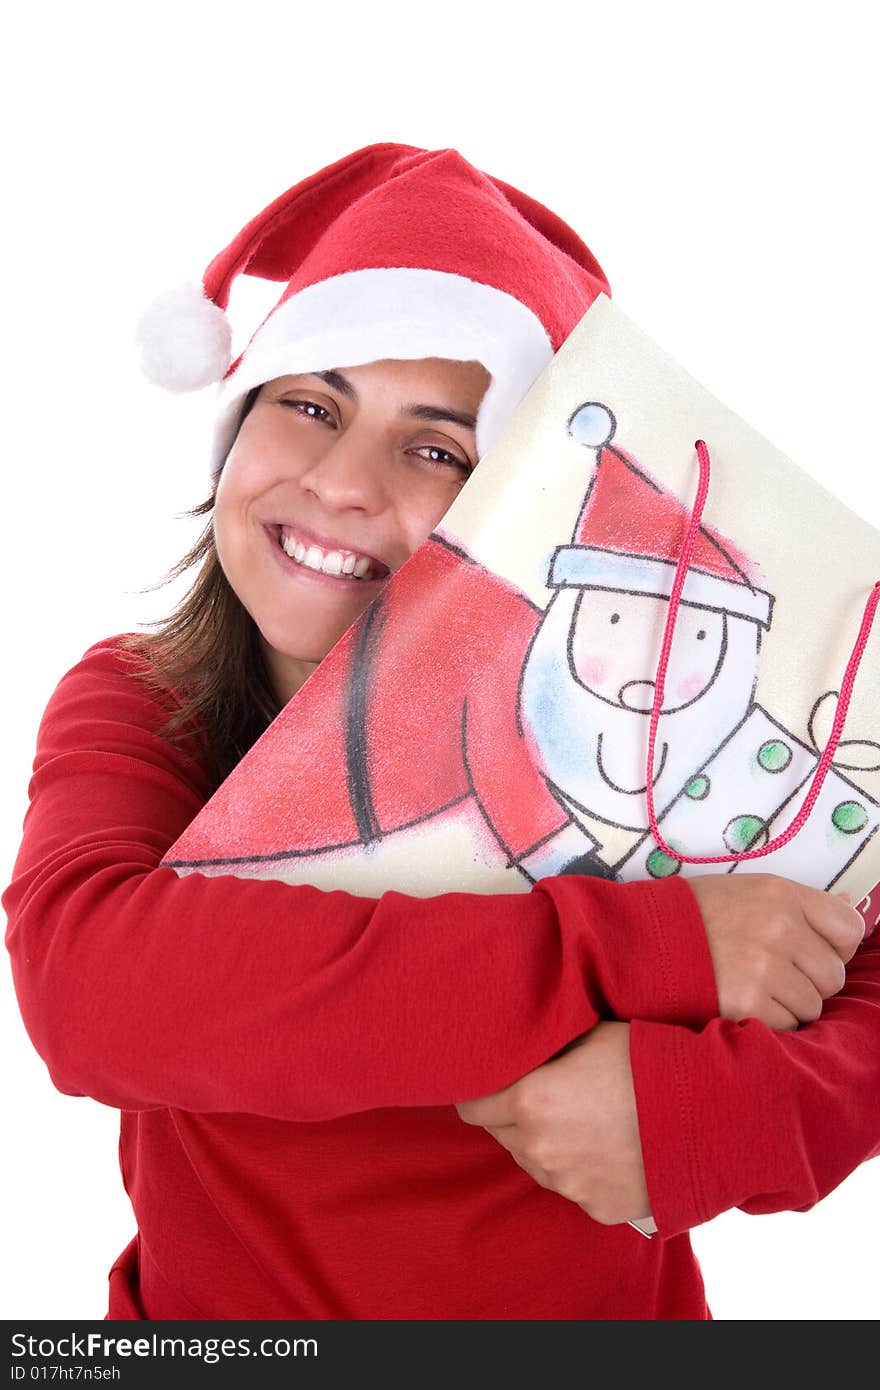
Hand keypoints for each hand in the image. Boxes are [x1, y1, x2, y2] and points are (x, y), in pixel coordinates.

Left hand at [457, 1022, 649, 1226]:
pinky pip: (573, 1186)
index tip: (494, 1081)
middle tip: (550, 1091)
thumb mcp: (588, 1033)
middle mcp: (541, 1149)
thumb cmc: (649, 1061)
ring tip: (587, 1116)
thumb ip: (542, 1047)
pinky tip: (611, 1144)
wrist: (712, 1112)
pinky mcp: (598, 1209)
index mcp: (530, 1101)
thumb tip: (512, 1043)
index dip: (481, 1091)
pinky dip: (582, 1168)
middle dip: (515, 1115)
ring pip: (536, 1162)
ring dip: (547, 1142)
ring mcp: (569, 1185)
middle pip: (502, 1135)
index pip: (471, 1106)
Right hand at [688, 872, 864, 1030]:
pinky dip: (768, 1022)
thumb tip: (852, 906)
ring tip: (752, 988)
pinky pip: (786, 1025)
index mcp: (780, 894)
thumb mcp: (745, 891)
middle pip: (833, 974)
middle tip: (773, 975)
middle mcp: (779, 928)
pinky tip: (740, 1003)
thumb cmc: (692, 916)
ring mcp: (764, 967)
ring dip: (789, 1005)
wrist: (636, 939)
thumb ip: (799, 904)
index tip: (813, 951)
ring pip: (812, 1005)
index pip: (849, 926)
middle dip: (809, 981)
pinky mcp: (748, 1004)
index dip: (835, 946)